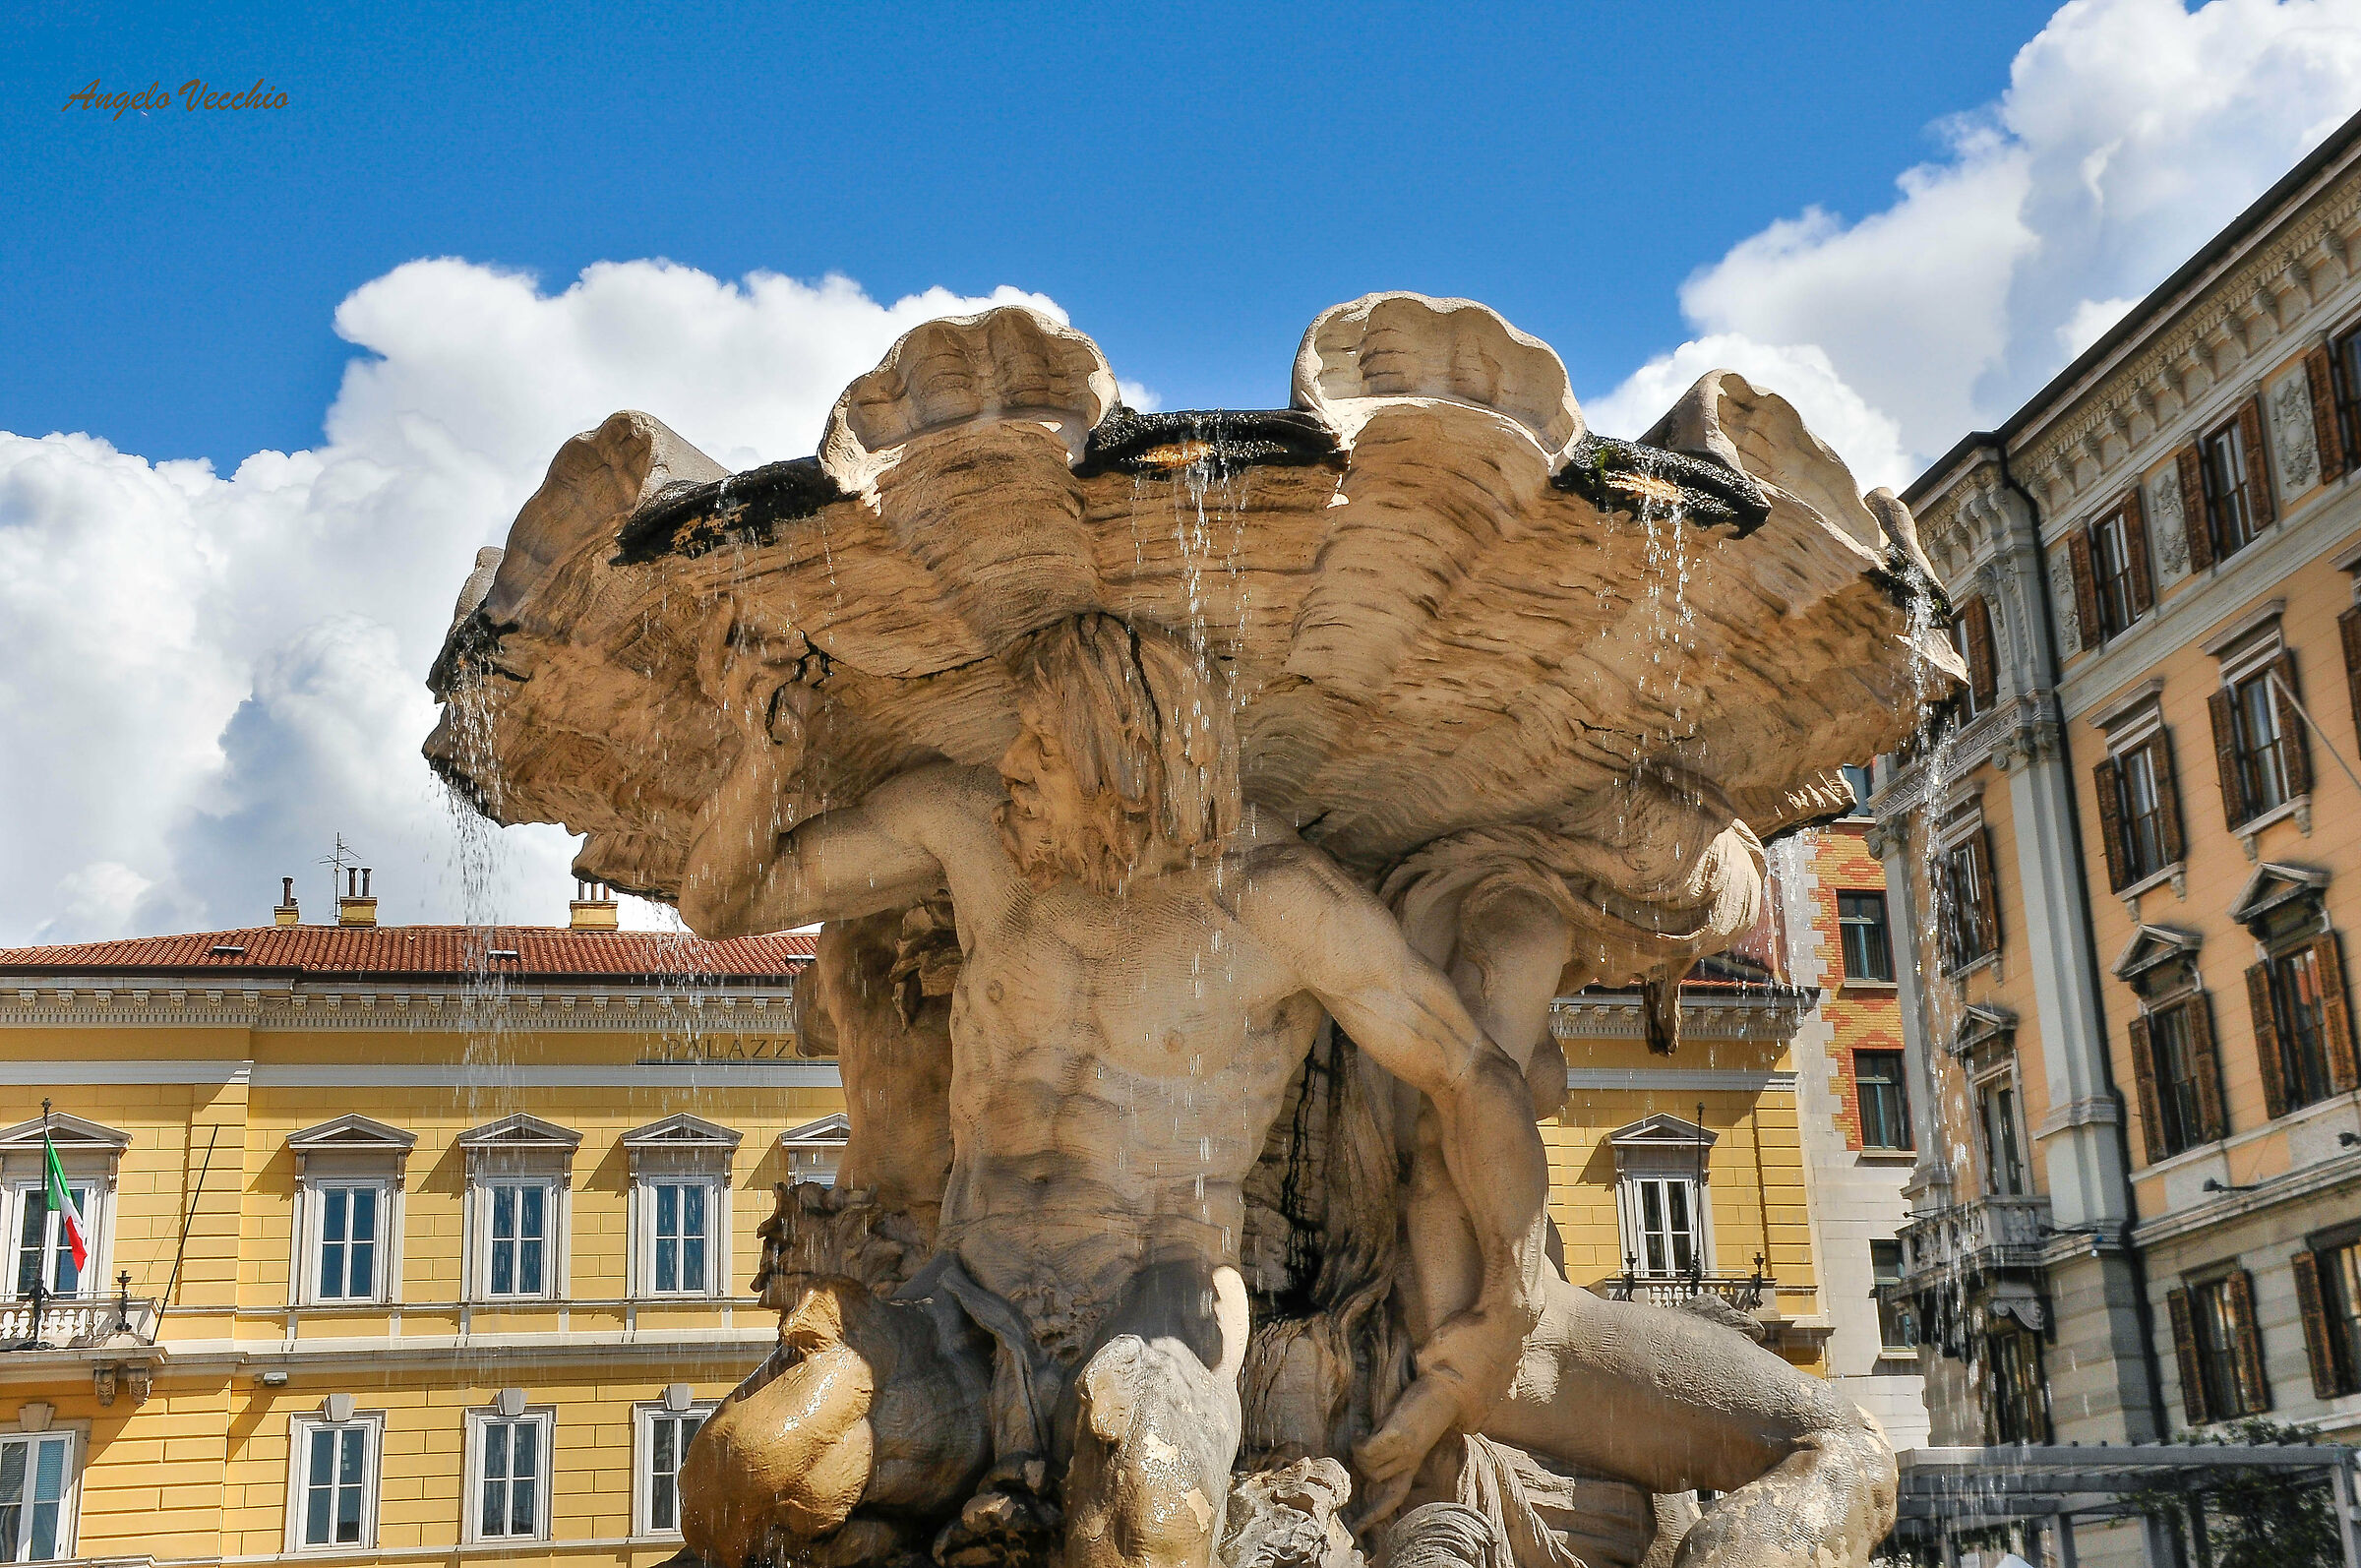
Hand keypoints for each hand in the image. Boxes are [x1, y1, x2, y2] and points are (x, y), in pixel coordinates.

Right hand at [1348, 1371, 1460, 1528]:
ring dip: (1359, 1453)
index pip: (1394, 1497)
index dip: (1375, 1514)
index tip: (1358, 1528)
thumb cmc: (1422, 1409)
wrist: (1447, 1391)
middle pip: (1373, 1477)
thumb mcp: (1406, 1434)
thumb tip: (1363, 1457)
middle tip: (1363, 1444)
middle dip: (1362, 1464)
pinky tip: (1362, 1433)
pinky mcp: (1399, 1437)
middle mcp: (1409, 1462)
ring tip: (1364, 1436)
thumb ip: (1390, 1448)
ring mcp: (1405, 1451)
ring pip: (1368, 1466)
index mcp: (1412, 1464)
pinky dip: (1359, 1443)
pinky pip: (1367, 1451)